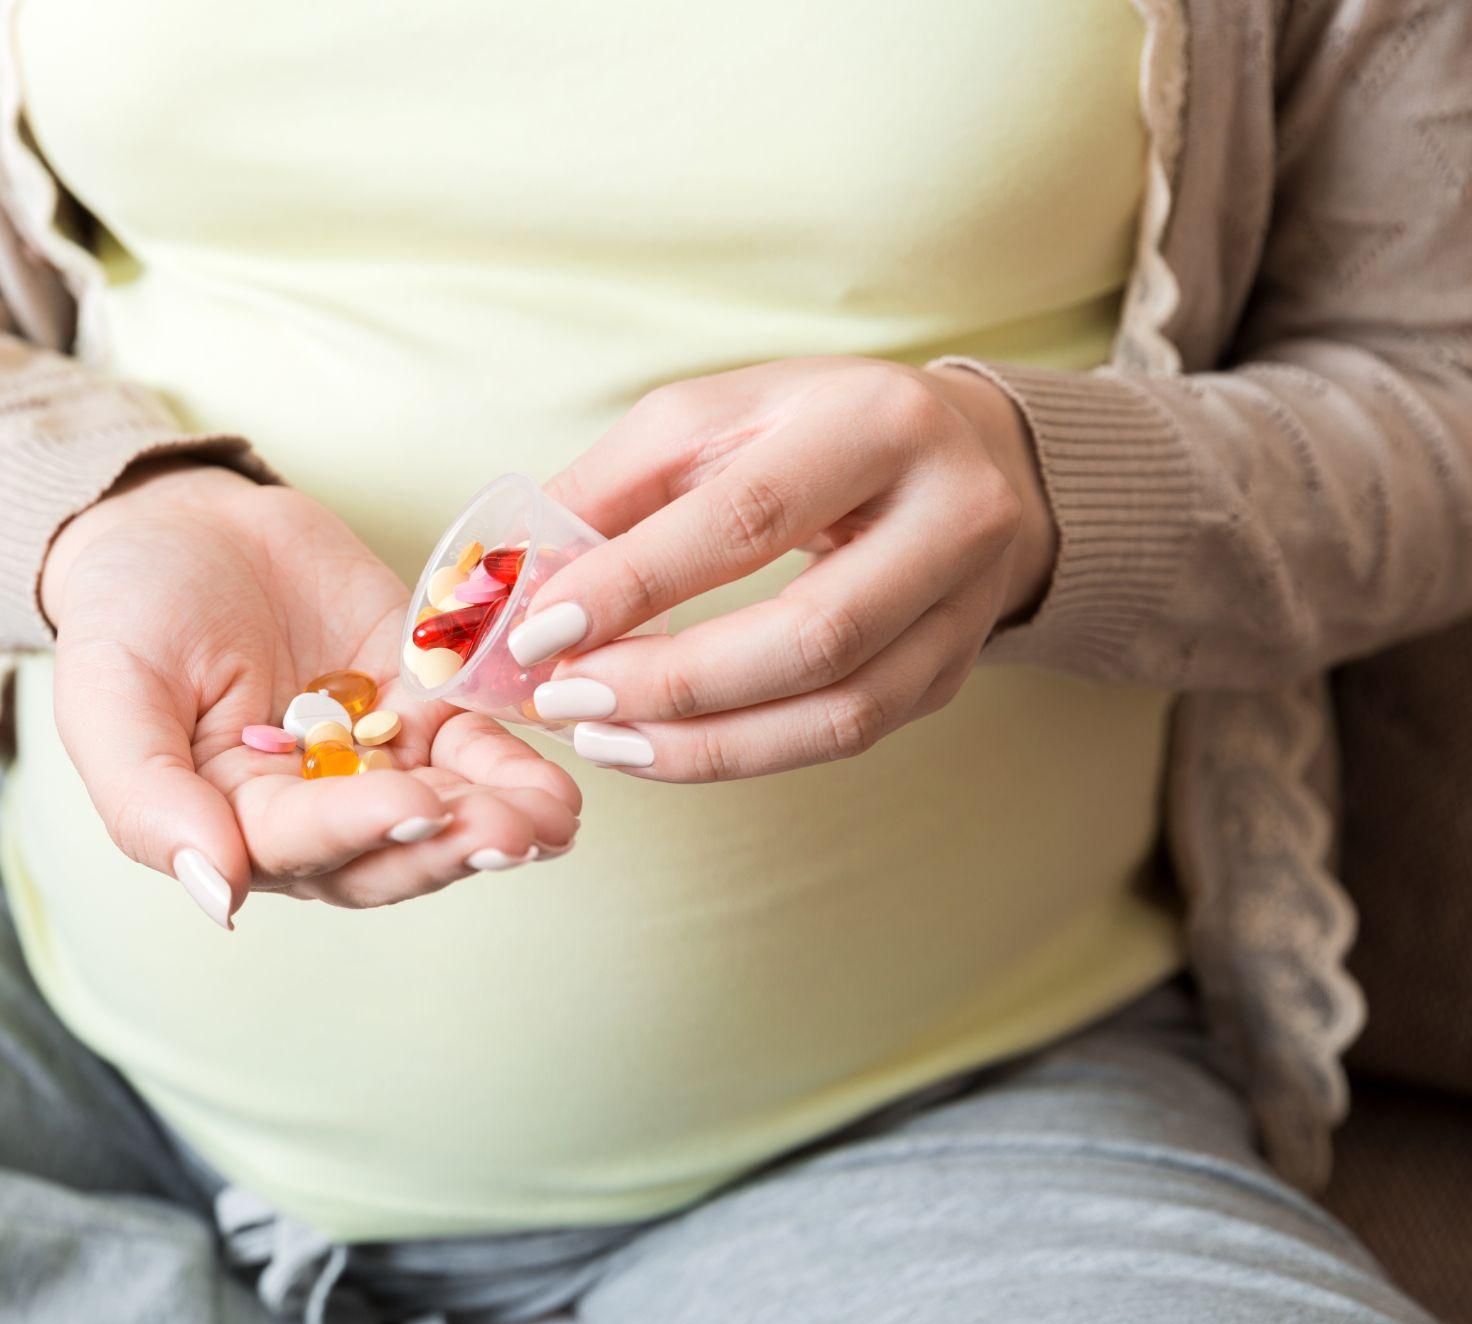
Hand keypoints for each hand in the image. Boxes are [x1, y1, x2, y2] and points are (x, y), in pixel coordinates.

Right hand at [42, 462, 581, 925]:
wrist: (178, 524)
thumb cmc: (126, 614)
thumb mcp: (108, 697)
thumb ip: (147, 803)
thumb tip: (214, 898)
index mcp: (231, 825)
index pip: (303, 846)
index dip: (360, 829)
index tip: (414, 808)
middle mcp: (312, 810)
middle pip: (390, 850)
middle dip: (451, 844)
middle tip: (510, 832)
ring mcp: (372, 759)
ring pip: (446, 806)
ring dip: (500, 815)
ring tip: (552, 815)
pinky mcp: (420, 704)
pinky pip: (474, 739)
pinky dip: (515, 757)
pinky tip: (560, 774)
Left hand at [510, 359, 1053, 781]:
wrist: (956, 453)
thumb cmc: (804, 429)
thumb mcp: (706, 419)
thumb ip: (607, 490)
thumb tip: (506, 578)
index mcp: (878, 421)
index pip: (748, 518)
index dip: (635, 584)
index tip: (538, 634)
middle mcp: (953, 513)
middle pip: (810, 636)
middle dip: (670, 683)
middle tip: (566, 701)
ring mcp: (965, 604)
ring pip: (839, 712)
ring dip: (704, 744)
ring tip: (600, 737)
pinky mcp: (956, 670)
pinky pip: (847, 737)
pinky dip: (742, 754)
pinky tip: (660, 745)